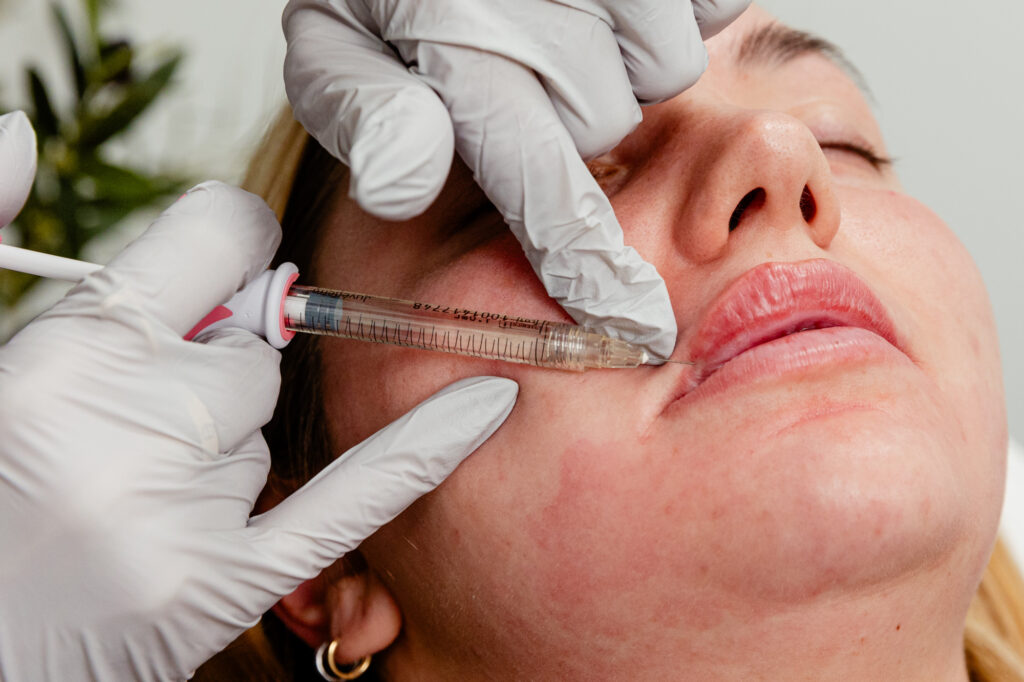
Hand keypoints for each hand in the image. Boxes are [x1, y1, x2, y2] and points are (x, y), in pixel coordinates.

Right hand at [0, 113, 516, 679]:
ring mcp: (185, 514)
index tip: (225, 255)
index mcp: (70, 349)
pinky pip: (353, 498)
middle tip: (137, 418)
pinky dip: (421, 449)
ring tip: (136, 488)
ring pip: (273, 422)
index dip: (228, 242)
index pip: (219, 238)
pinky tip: (490, 404)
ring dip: (224, 440)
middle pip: (257, 345)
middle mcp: (134, 426)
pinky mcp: (224, 584)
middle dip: (212, 365)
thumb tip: (24, 126)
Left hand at [282, 0, 749, 359]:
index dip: (589, 265)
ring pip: (667, 66)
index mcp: (448, 39)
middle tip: (524, 70)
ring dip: (625, 59)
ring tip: (566, 29)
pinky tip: (613, 6)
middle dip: (572, 114)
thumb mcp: (337, 43)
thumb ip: (364, 113)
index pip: (538, 181)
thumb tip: (397, 187)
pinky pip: (714, 2)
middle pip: (607, 121)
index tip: (634, 323)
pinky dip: (680, 10)